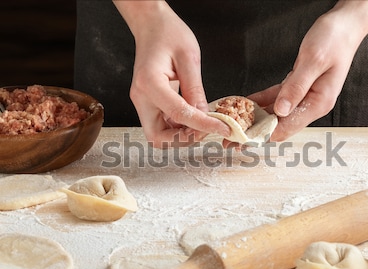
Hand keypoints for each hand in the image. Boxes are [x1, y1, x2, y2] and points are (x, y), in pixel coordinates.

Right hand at [114, 1, 229, 147]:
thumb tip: (204, 115)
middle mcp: (141, 97)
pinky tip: (194, 116)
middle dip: (183, 139)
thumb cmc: (168, 34)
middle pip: (159, 137)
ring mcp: (143, 102)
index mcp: (149, 83)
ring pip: (160, 136)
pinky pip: (163, 125)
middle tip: (205, 128)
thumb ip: (195, 90)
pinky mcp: (149, 104)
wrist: (152, 25)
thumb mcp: (189, 58)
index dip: (202, 125)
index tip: (222, 128)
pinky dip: (180, 127)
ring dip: (182, 135)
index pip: (178, 114)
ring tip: (202, 122)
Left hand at [249, 0, 367, 141]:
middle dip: (257, 129)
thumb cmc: (335, 39)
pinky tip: (246, 103)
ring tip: (235, 122)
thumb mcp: (314, 61)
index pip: (289, 126)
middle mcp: (312, 103)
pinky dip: (262, 100)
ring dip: (256, 117)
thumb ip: (297, 86)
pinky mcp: (298, 87)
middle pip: (281, 123)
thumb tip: (281, 110)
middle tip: (235, 135)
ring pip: (276, 112)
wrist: (345, 25)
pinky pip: (276, 97)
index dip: (266, 132)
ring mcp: (305, 96)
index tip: (246, 137)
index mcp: (320, 102)